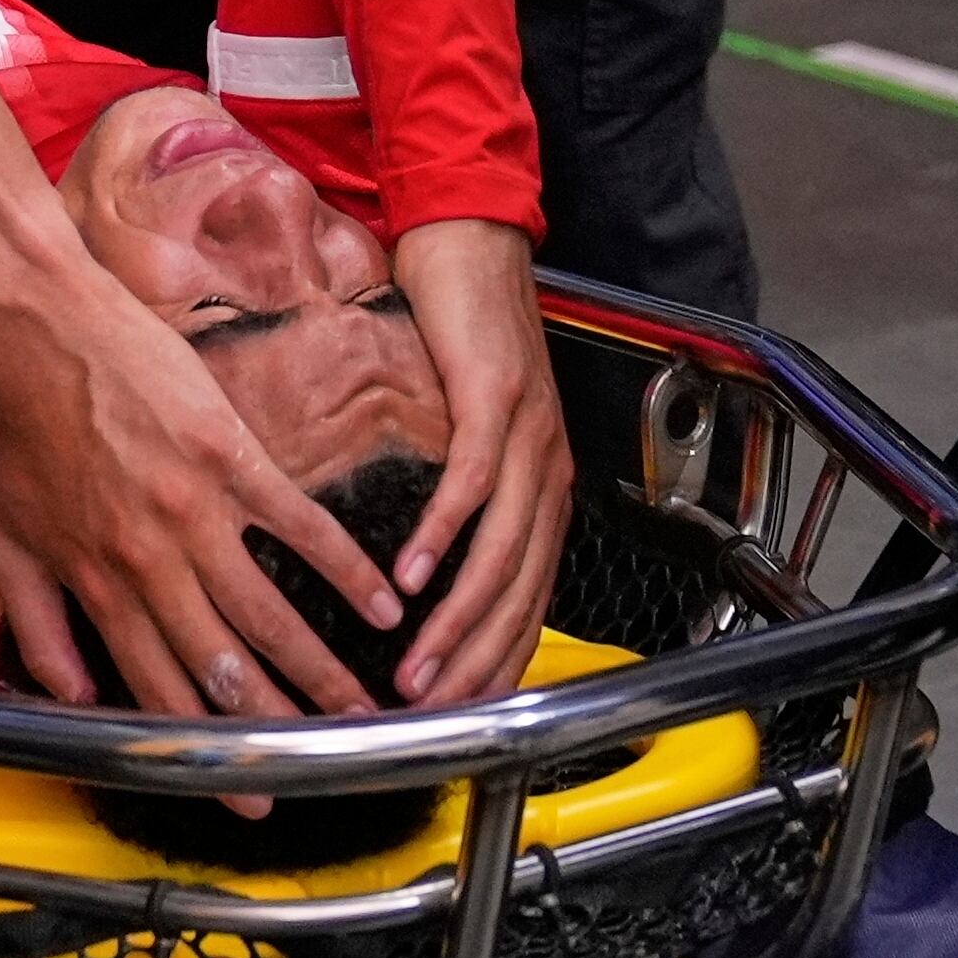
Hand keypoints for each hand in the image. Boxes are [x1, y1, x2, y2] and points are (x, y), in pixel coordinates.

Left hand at [0, 286, 402, 727]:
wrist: (37, 333)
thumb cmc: (21, 429)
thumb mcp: (7, 542)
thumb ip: (40, 628)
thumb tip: (71, 696)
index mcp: (99, 588)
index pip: (161, 693)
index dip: (209, 754)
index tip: (250, 794)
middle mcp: (150, 563)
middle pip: (225, 667)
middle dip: (280, 731)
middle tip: (328, 770)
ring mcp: (195, 511)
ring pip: (268, 611)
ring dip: (321, 668)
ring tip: (366, 710)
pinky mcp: (231, 457)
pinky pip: (298, 526)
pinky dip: (345, 570)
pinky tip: (385, 605)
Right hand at [376, 220, 569, 704]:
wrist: (468, 242)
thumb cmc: (458, 336)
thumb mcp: (463, 431)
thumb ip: (455, 494)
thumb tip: (413, 560)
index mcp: (543, 489)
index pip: (530, 600)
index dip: (497, 662)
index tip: (457, 715)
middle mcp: (549, 472)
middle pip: (521, 592)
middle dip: (475, 662)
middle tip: (426, 713)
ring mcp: (530, 438)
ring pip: (501, 552)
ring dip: (455, 618)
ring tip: (413, 666)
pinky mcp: (497, 401)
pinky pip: (472, 485)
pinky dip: (440, 536)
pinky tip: (407, 574)